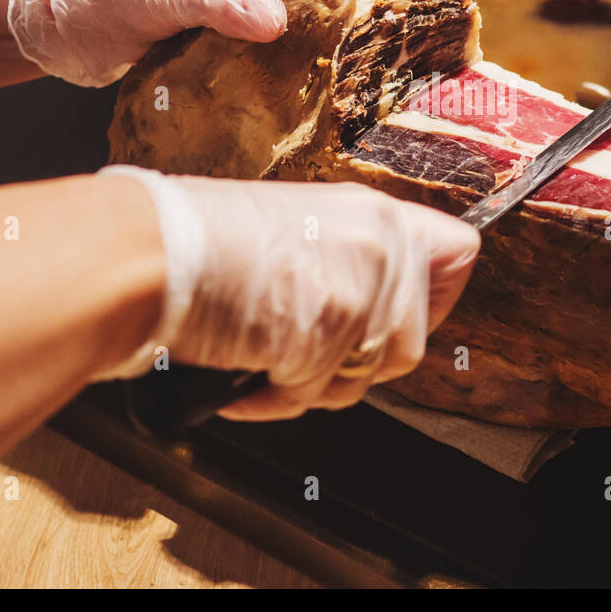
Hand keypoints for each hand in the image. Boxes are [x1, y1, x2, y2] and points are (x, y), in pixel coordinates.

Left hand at [8, 0, 350, 86]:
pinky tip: (301, 76)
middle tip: (362, 44)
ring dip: (315, 30)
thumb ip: (227, 4)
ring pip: (301, 4)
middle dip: (342, 3)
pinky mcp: (232, 20)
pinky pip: (277, 31)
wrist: (76, 22)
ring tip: (337, 66)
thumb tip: (277, 22)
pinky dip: (290, 49)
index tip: (377, 13)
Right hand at [98, 167, 480, 419]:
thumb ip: (345, 261)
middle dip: (353, 366)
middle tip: (299, 354)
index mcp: (373, 213)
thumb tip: (368, 309)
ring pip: (367, 378)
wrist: (151, 251)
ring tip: (262, 357)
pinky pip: (316, 395)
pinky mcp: (335, 327)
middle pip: (410, 342)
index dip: (435, 299)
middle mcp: (382, 242)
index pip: (459, 254)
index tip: (398, 320)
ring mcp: (363, 285)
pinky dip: (274, 399)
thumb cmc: (197, 241)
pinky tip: (241, 372)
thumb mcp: (292, 228)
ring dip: (312, 384)